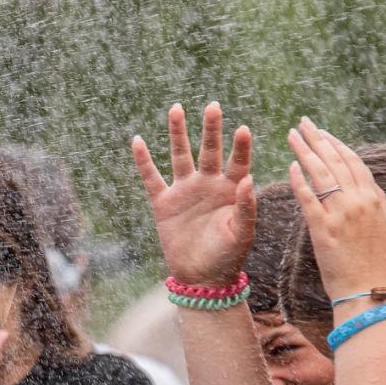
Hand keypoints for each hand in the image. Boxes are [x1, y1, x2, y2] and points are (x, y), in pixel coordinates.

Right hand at [131, 102, 255, 287]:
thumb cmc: (228, 257)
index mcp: (231, 190)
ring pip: (180, 155)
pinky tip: (137, 141)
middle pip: (209, 150)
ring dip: (178, 133)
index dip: (241, 146)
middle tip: (213, 106)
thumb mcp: (242, 234)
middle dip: (211, 129)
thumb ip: (246, 207)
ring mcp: (185, 191)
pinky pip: (151, 178)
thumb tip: (249, 179)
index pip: (238, 162)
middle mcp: (208, 184)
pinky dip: (143, 161)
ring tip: (177, 108)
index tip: (242, 129)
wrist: (201, 278)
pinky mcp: (163, 203)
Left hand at [286, 117, 385, 299]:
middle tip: (302, 123)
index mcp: (374, 198)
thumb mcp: (381, 225)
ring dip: (305, 151)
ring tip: (292, 136)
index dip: (335, 144)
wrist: (366, 289)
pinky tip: (291, 166)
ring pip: (322, 173)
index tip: (322, 132)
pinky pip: (309, 198)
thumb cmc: (372, 262)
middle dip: (317, 138)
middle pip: (335, 160)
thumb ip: (371, 202)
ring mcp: (342, 213)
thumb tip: (361, 184)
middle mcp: (360, 201)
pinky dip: (300, 180)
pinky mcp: (324, 228)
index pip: (353, 161)